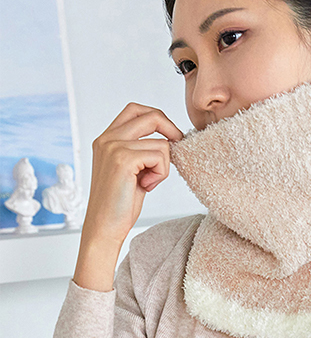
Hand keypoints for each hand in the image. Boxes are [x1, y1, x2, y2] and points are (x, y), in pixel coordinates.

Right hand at [81, 102, 183, 245]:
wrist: (104, 228)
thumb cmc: (120, 201)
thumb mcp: (132, 168)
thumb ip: (142, 149)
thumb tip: (172, 137)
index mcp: (106, 138)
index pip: (136, 110)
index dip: (158, 118)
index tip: (171, 135)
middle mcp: (107, 138)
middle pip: (151, 116)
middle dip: (171, 130)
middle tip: (178, 146)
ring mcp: (113, 147)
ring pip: (162, 142)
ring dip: (164, 165)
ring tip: (149, 182)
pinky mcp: (123, 160)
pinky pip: (161, 156)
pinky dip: (161, 173)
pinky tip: (147, 186)